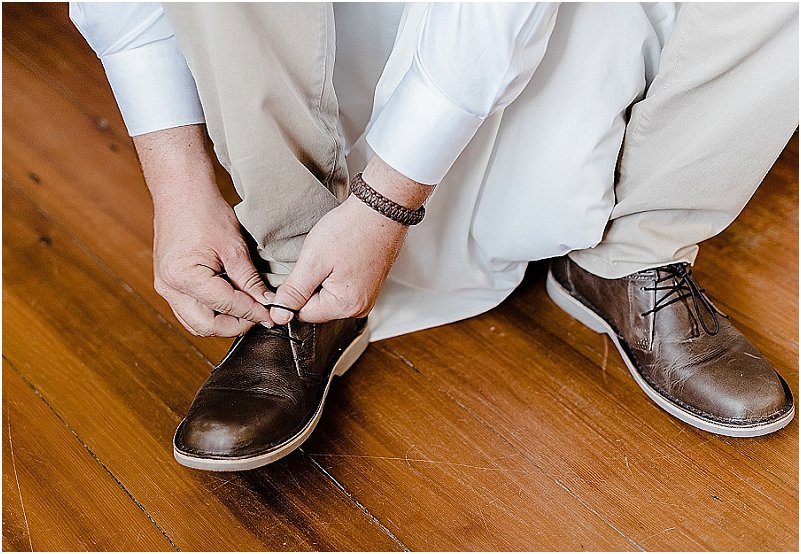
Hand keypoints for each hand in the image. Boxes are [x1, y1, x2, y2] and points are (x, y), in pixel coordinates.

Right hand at [153, 193, 274, 335]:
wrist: (180, 192)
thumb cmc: (204, 212)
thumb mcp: (234, 247)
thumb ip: (250, 280)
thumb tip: (266, 303)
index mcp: (185, 277)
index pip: (226, 306)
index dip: (253, 312)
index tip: (272, 314)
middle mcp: (169, 287)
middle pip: (206, 326)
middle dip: (236, 325)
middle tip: (260, 316)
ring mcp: (165, 287)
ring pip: (196, 323)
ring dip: (223, 323)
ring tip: (248, 310)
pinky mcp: (168, 284)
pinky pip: (189, 310)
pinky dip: (210, 312)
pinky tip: (231, 303)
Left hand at [270, 194, 407, 322]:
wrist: (379, 210)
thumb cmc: (352, 230)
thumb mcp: (313, 261)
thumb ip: (293, 292)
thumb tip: (278, 316)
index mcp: (345, 306)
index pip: (302, 313)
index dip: (293, 292)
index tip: (298, 270)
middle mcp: (359, 307)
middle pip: (316, 307)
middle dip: (309, 285)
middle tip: (316, 260)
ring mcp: (366, 297)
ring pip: (327, 297)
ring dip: (321, 280)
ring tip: (330, 257)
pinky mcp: (368, 287)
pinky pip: (341, 289)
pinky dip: (334, 275)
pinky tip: (338, 258)